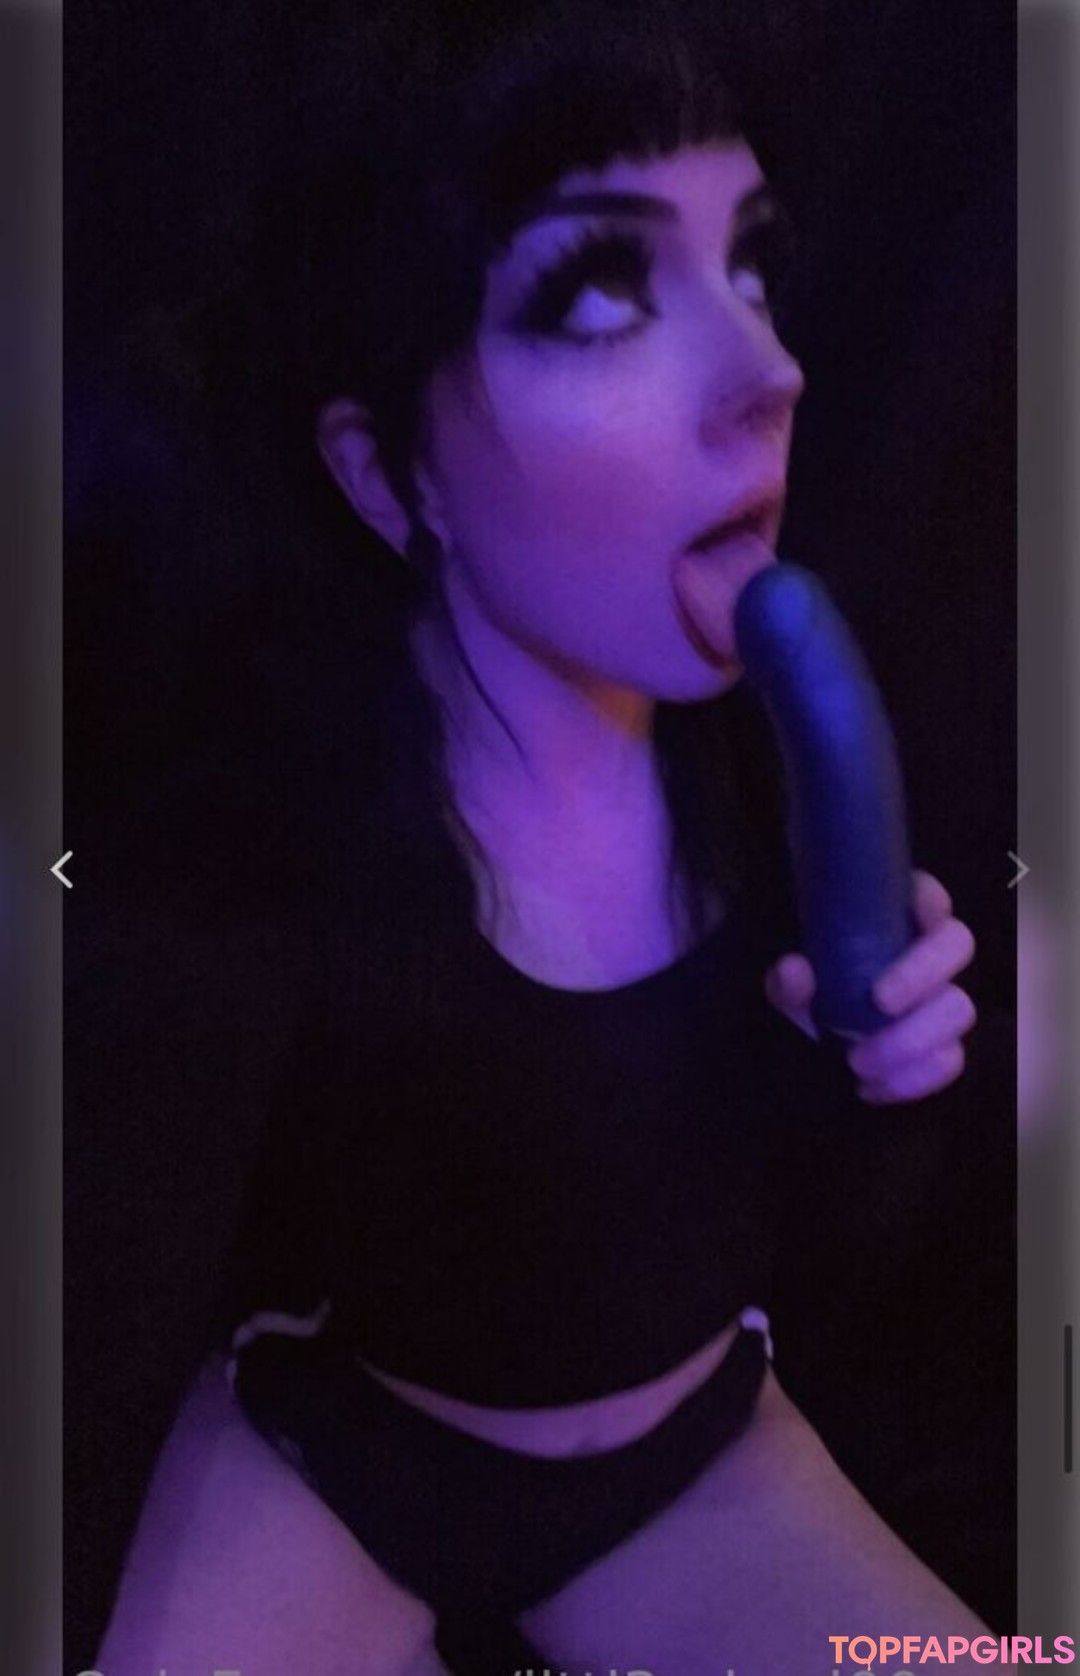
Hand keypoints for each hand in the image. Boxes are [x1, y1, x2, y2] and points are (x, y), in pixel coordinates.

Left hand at [764, 870, 977, 1103]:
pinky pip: (949, 1060)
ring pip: (960, 1008)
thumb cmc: (808, 1001)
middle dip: (922, 976)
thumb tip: (795, 971)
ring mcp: (943, 1001)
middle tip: (878, 1003)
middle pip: (958, 945)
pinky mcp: (944, 1047)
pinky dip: (911, 1079)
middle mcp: (928, 955)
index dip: (930, 901)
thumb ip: (788, 982)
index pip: (928, 895)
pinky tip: (869, 1088)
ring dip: (913, 1039)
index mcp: (895, 922)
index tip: (916, 918)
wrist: (811, 1054)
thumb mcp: (788, 992)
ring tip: (858, 1061)